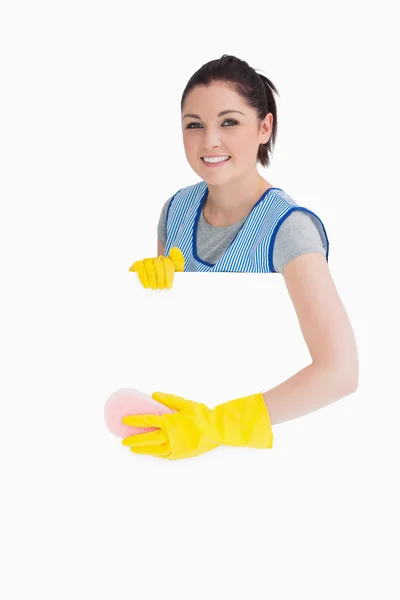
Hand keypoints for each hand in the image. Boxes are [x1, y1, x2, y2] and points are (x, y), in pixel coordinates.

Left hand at [121, 390, 273, 460]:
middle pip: (146, 438)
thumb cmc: (202, 415)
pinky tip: (151, 453)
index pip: (147, 421)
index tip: (125, 421)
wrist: (216, 430)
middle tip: (123, 441)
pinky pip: (164, 455)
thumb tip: (153, 395)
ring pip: (153, 449)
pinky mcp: (180, 454)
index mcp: (169, 422)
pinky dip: (155, 453)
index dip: (134, 421)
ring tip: (133, 449)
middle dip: (133, 439)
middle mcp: (169, 436)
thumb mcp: (185, 404)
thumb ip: (169, 400)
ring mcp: (174, 447)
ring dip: (142, 449)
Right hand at [129, 247, 183, 289]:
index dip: (169, 275)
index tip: (168, 286)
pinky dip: (143, 278)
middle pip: (158, 265)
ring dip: (152, 279)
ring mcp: (145, 261)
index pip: (167, 263)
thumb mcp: (173, 272)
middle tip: (161, 288)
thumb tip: (175, 250)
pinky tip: (146, 286)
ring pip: (149, 267)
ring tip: (154, 288)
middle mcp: (155, 259)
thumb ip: (177, 262)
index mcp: (165, 260)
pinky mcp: (137, 265)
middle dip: (161, 278)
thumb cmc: (162, 280)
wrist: (147, 285)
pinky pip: (140, 269)